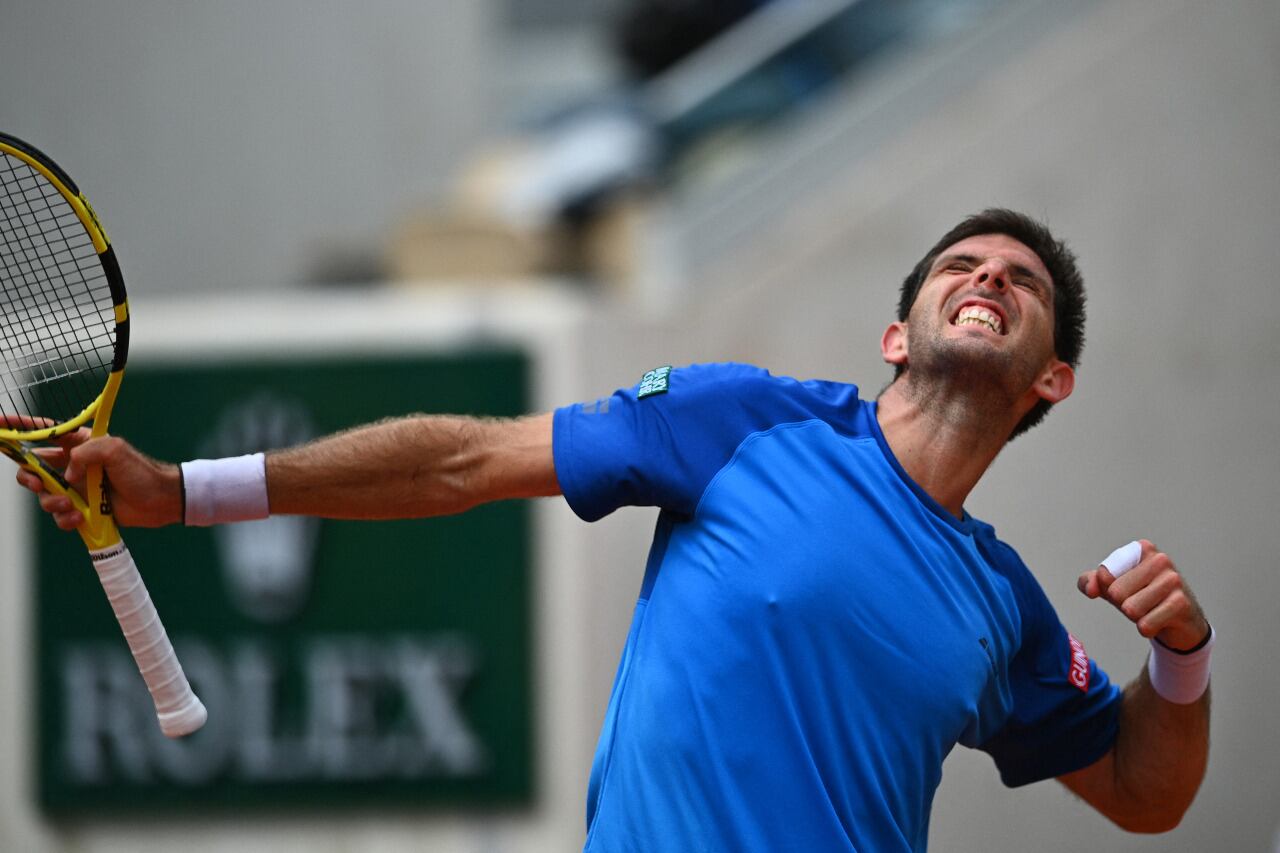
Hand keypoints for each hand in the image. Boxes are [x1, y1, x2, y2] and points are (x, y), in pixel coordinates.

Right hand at [13, 433, 181, 528]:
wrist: (161, 501)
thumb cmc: (142, 471)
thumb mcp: (115, 450)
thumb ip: (85, 452)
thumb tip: (66, 474)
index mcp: (78, 443)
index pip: (43, 432)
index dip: (19, 428)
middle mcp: (72, 465)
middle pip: (32, 469)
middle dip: (28, 478)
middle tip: (38, 484)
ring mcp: (75, 488)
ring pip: (44, 496)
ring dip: (52, 503)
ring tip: (73, 506)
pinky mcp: (81, 509)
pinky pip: (59, 516)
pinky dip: (65, 519)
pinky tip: (81, 518)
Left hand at [1077, 540, 1209, 650]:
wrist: (1181, 620)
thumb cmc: (1144, 597)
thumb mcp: (1113, 586)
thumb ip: (1091, 582)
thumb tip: (1091, 589)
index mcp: (1141, 549)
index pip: (1104, 574)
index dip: (1108, 589)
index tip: (1127, 589)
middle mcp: (1159, 559)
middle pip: (1115, 592)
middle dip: (1123, 604)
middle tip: (1142, 602)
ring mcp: (1173, 580)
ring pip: (1130, 609)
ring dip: (1136, 617)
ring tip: (1151, 610)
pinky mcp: (1181, 603)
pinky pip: (1145, 624)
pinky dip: (1147, 628)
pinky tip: (1160, 621)